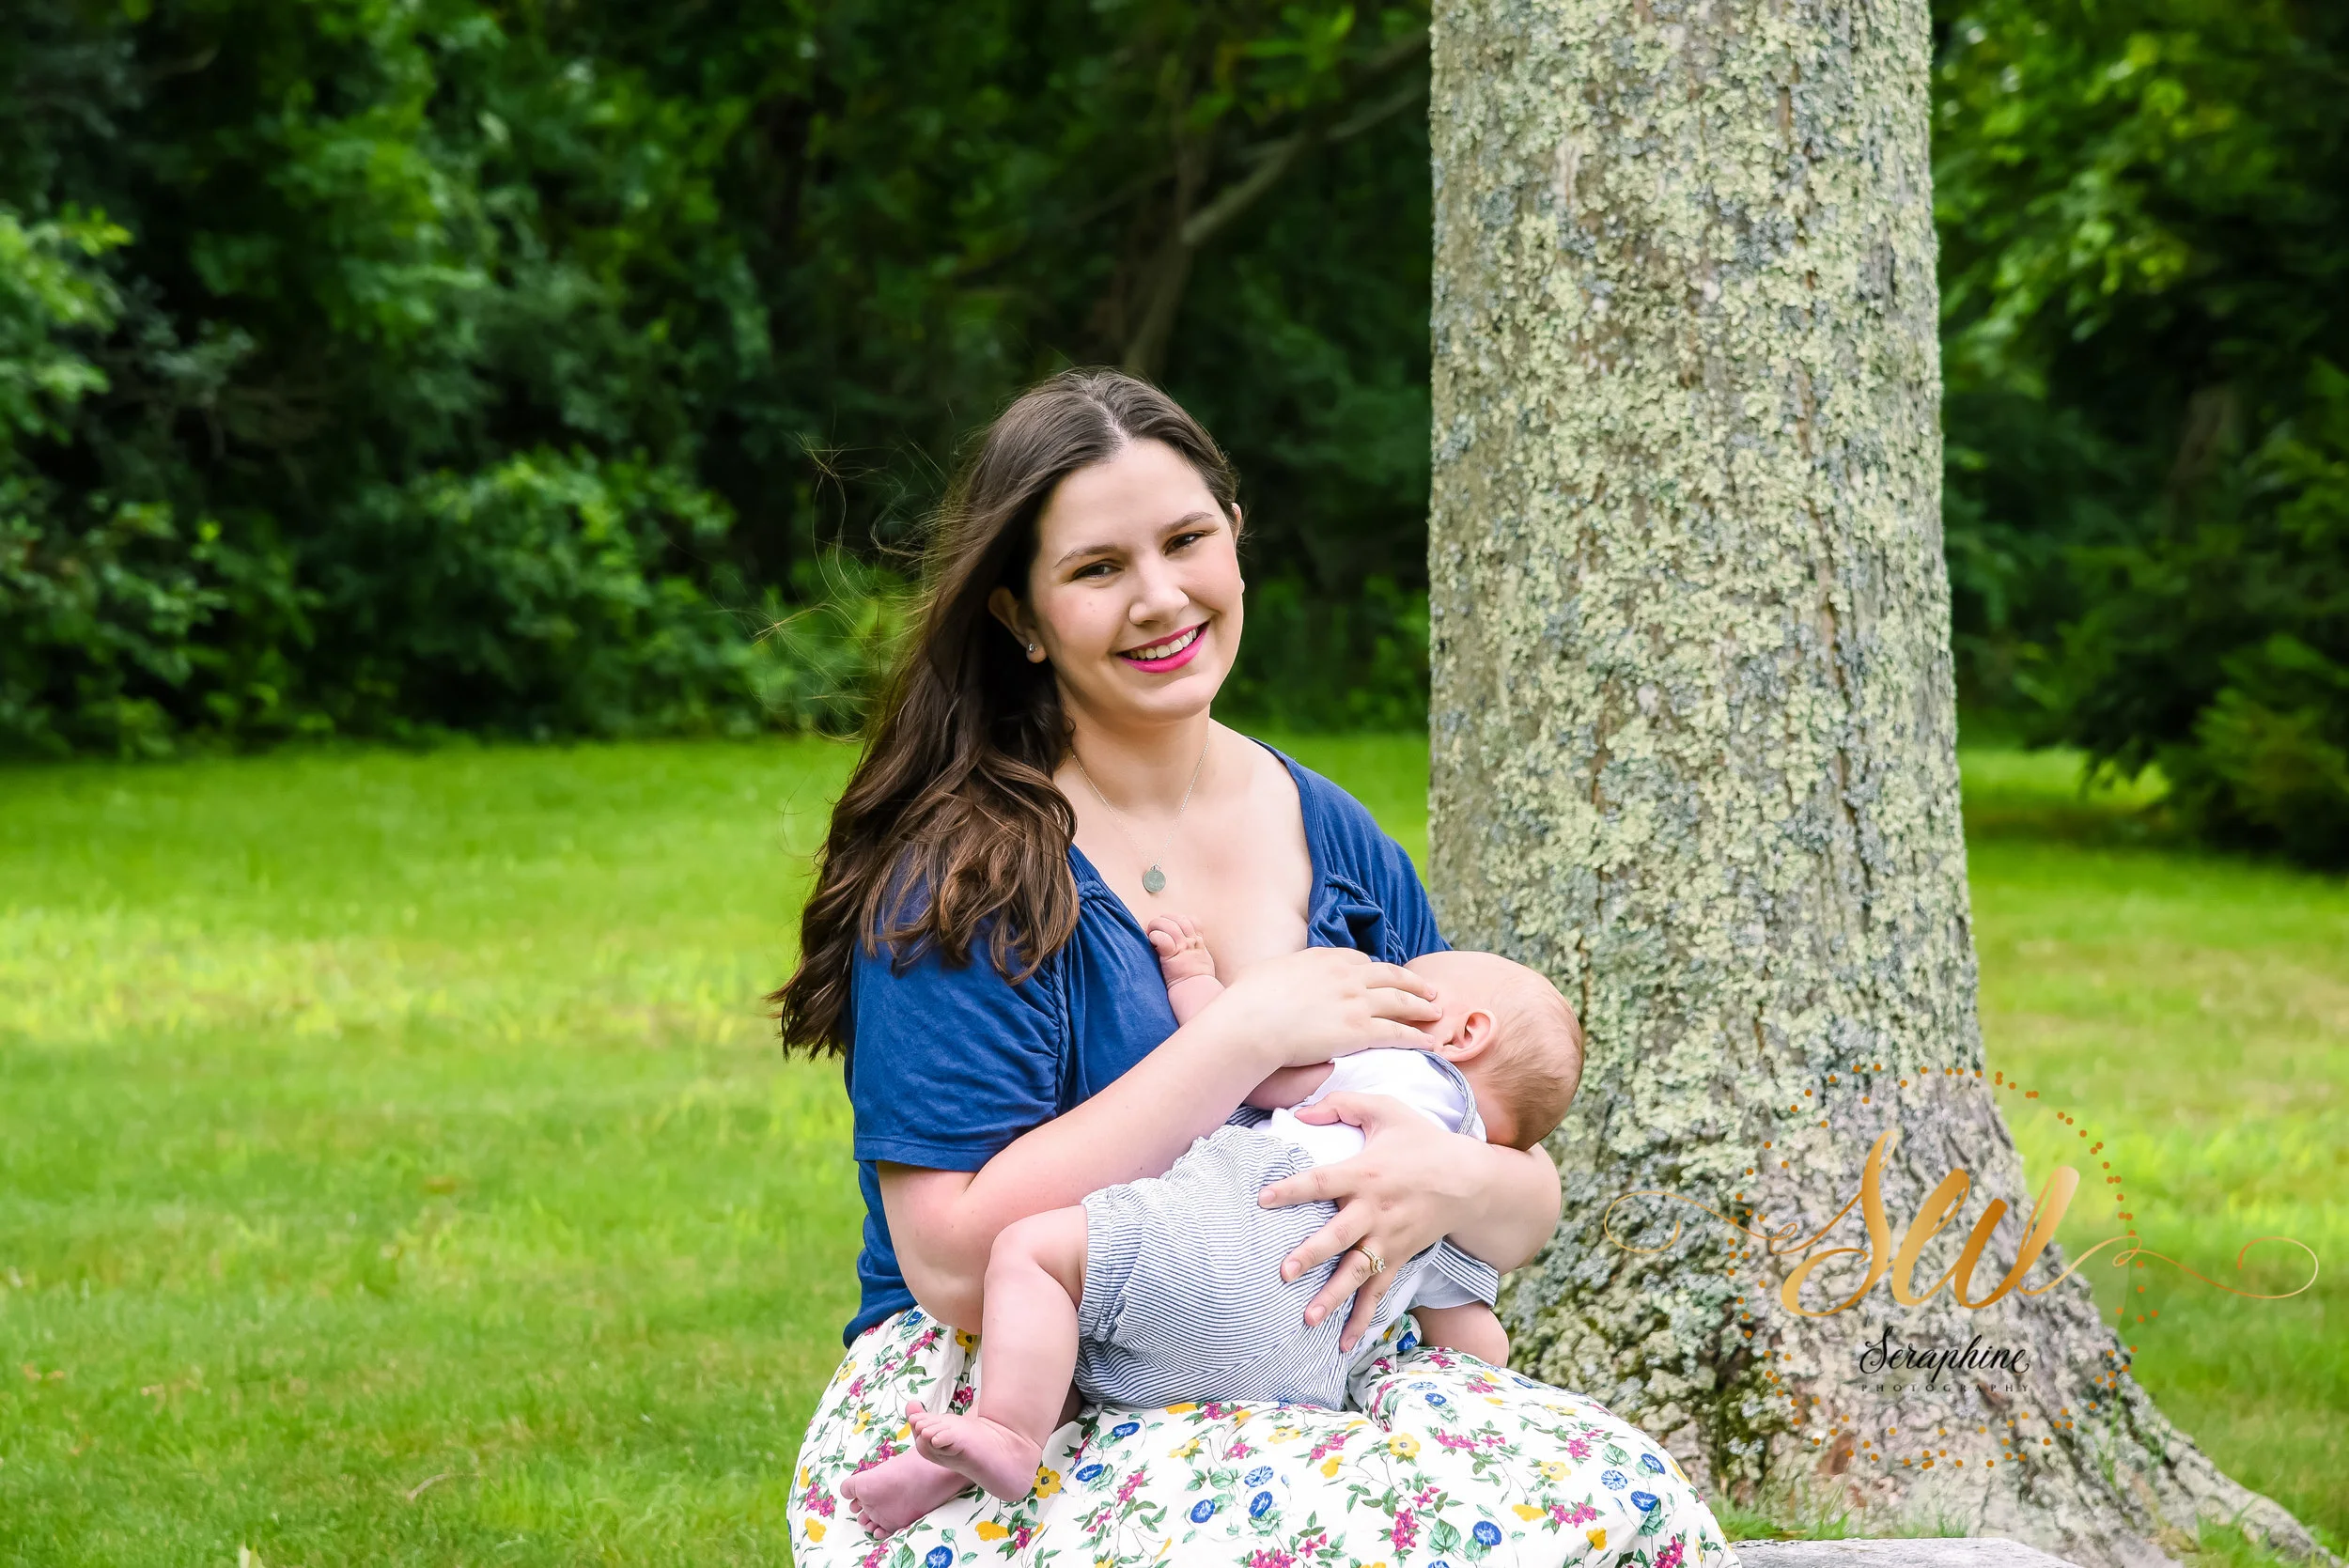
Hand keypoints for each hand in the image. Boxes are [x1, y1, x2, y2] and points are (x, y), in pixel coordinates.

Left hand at [1146, 913, 1217, 986]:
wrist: (1196, 994)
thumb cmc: (1197, 983)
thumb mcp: (1202, 962)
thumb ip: (1194, 952)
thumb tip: (1184, 949)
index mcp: (1198, 943)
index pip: (1191, 920)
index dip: (1179, 920)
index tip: (1170, 927)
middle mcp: (1192, 942)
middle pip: (1179, 918)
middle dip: (1164, 920)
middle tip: (1155, 929)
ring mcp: (1183, 947)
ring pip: (1169, 924)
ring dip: (1156, 925)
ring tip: (1150, 933)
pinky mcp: (1172, 955)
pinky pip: (1161, 937)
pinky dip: (1154, 936)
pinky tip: (1152, 943)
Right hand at [1201, 946, 1440, 1069]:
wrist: (1251, 1023)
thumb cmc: (1249, 1001)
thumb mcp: (1270, 971)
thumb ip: (1286, 972)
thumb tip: (1282, 978)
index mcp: (1324, 958)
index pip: (1360, 961)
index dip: (1376, 972)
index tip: (1385, 979)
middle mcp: (1346, 975)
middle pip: (1390, 976)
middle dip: (1413, 983)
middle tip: (1429, 990)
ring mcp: (1356, 1001)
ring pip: (1401, 1002)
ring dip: (1422, 1007)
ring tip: (1437, 1012)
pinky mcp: (1360, 1030)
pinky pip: (1398, 1032)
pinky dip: (1417, 1037)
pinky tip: (1430, 1042)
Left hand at [1256, 1091, 1484, 1350]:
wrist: (1469, 1180)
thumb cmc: (1421, 1141)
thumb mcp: (1386, 1110)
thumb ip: (1341, 1104)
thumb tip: (1299, 1112)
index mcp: (1365, 1173)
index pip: (1321, 1182)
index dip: (1292, 1190)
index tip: (1263, 1199)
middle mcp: (1374, 1210)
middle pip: (1338, 1236)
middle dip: (1311, 1254)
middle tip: (1284, 1271)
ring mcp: (1387, 1239)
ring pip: (1356, 1273)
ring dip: (1332, 1297)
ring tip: (1307, 1319)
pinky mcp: (1398, 1258)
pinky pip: (1378, 1292)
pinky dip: (1362, 1319)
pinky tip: (1342, 1344)